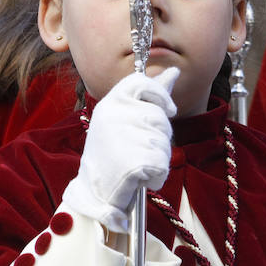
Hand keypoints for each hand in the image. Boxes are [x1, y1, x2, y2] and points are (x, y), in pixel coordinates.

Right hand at [63, 68, 178, 232]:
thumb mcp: (124, 119)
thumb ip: (151, 95)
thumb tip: (174, 71)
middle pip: (160, 118)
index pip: (141, 83)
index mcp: (109, 104)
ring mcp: (123, 138)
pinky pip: (162, 165)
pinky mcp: (133, 162)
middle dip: (158, 138)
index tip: (168, 110)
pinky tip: (140, 180)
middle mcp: (114, 116)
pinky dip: (156, 177)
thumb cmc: (110, 155)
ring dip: (157, 158)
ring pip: (164, 143)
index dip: (159, 96)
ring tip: (135, 165)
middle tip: (136, 151)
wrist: (91, 194)